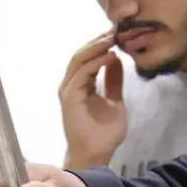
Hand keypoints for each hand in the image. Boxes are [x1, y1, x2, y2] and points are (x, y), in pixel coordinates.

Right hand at [59, 31, 127, 168]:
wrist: (97, 155)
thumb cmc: (104, 134)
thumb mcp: (115, 101)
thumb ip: (114, 81)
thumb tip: (117, 59)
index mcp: (80, 85)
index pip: (87, 58)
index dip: (101, 45)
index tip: (118, 35)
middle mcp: (71, 85)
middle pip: (81, 55)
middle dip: (98, 41)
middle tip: (115, 31)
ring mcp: (68, 91)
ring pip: (78, 60)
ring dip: (96, 48)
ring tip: (112, 39)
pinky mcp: (70, 97)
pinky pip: (81, 74)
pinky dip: (95, 63)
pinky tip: (110, 56)